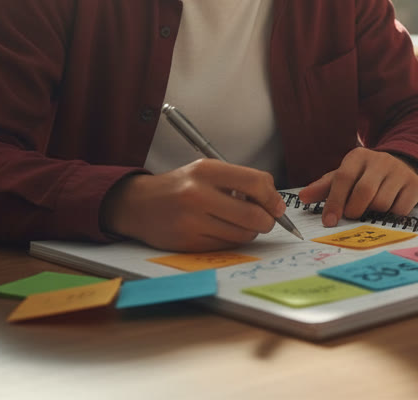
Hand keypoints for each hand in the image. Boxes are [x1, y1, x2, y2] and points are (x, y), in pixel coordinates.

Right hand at [100, 159, 284, 251]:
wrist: (139, 205)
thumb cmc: (181, 186)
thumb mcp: (207, 171)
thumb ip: (241, 181)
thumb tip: (275, 203)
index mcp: (207, 171)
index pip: (256, 183)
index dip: (273, 198)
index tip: (278, 206)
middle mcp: (198, 195)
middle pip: (254, 215)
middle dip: (267, 221)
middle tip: (266, 220)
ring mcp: (192, 221)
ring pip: (243, 235)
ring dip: (250, 232)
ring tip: (239, 223)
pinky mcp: (188, 243)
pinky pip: (227, 246)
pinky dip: (232, 240)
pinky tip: (222, 230)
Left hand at [298, 148, 417, 226]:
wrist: (400, 167)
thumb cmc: (365, 176)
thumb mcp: (344, 177)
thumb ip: (323, 188)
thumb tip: (302, 198)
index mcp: (358, 156)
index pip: (343, 178)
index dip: (334, 202)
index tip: (329, 221)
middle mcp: (380, 160)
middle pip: (364, 191)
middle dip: (354, 210)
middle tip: (352, 216)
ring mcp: (399, 171)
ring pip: (382, 203)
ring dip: (373, 213)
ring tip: (371, 210)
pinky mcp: (414, 184)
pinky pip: (400, 209)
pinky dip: (390, 216)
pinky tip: (387, 210)